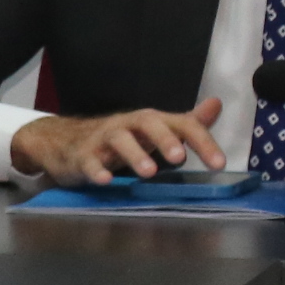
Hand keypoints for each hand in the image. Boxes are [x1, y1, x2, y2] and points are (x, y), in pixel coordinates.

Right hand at [12, 101, 226, 186]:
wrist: (65, 141)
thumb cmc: (122, 137)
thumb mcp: (156, 129)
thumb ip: (187, 122)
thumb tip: (217, 105)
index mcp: (152, 121)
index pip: (182, 124)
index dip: (202, 142)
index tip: (219, 164)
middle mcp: (129, 125)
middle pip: (148, 124)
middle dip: (165, 139)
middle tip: (179, 158)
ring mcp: (103, 139)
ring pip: (119, 140)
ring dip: (134, 155)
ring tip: (149, 172)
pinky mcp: (82, 156)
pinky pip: (88, 161)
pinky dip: (96, 170)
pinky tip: (106, 180)